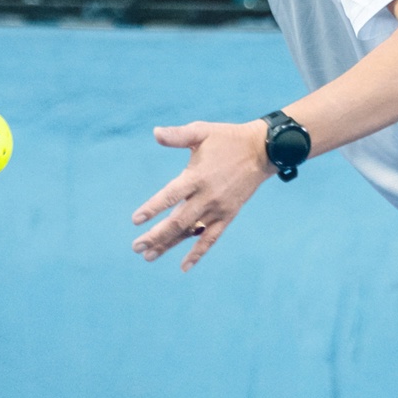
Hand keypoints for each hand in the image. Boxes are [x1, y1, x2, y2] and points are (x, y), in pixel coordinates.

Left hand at [131, 118, 271, 268]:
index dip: (152, 208)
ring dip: (169, 245)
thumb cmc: (227, 139)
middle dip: (155, 236)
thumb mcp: (202, 131)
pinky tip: (184, 266)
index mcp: (197, 177)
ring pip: (191, 233)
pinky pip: (211, 239)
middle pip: (177, 222)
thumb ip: (177, 135)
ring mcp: (218, 209)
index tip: (136, 221)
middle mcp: (207, 197)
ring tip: (149, 257)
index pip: (170, 196)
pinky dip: (198, 253)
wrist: (262, 151)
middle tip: (136, 247)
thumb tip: (155, 133)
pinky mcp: (228, 216)